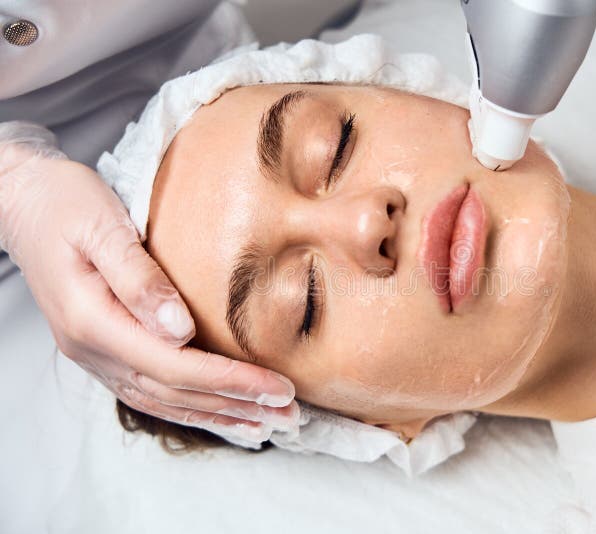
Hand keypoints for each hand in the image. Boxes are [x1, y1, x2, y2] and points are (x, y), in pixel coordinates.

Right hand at [0, 122, 298, 445]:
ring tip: (266, 425)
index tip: (279, 388)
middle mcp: (92, 349)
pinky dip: (189, 407)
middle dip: (236, 405)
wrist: (21, 201)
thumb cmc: (63, 203)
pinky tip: (219, 413)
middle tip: (290, 415)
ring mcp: (95, 354)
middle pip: (174, 392)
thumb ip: (140, 278)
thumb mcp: (103, 227)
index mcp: (92, 320)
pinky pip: (149, 391)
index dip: (231, 382)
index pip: (175, 366)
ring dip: (217, 415)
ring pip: (163, 400)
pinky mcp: (103, 349)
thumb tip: (181, 329)